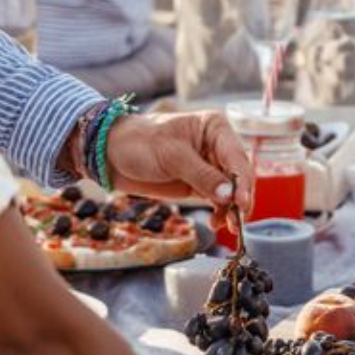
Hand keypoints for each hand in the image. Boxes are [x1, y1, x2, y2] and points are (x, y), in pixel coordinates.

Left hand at [105, 110, 251, 235]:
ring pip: (232, 191)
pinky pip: (219, 200)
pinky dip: (220, 212)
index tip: (241, 203)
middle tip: (237, 220)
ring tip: (228, 226)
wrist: (111, 155)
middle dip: (240, 199)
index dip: (243, 182)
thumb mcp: (172, 156)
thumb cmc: (139, 142)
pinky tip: (217, 222)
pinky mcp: (201, 184)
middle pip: (240, 176)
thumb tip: (228, 195)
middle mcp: (217, 146)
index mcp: (215, 129)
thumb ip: (202, 176)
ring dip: (232, 209)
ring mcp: (210, 166)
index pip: (237, 157)